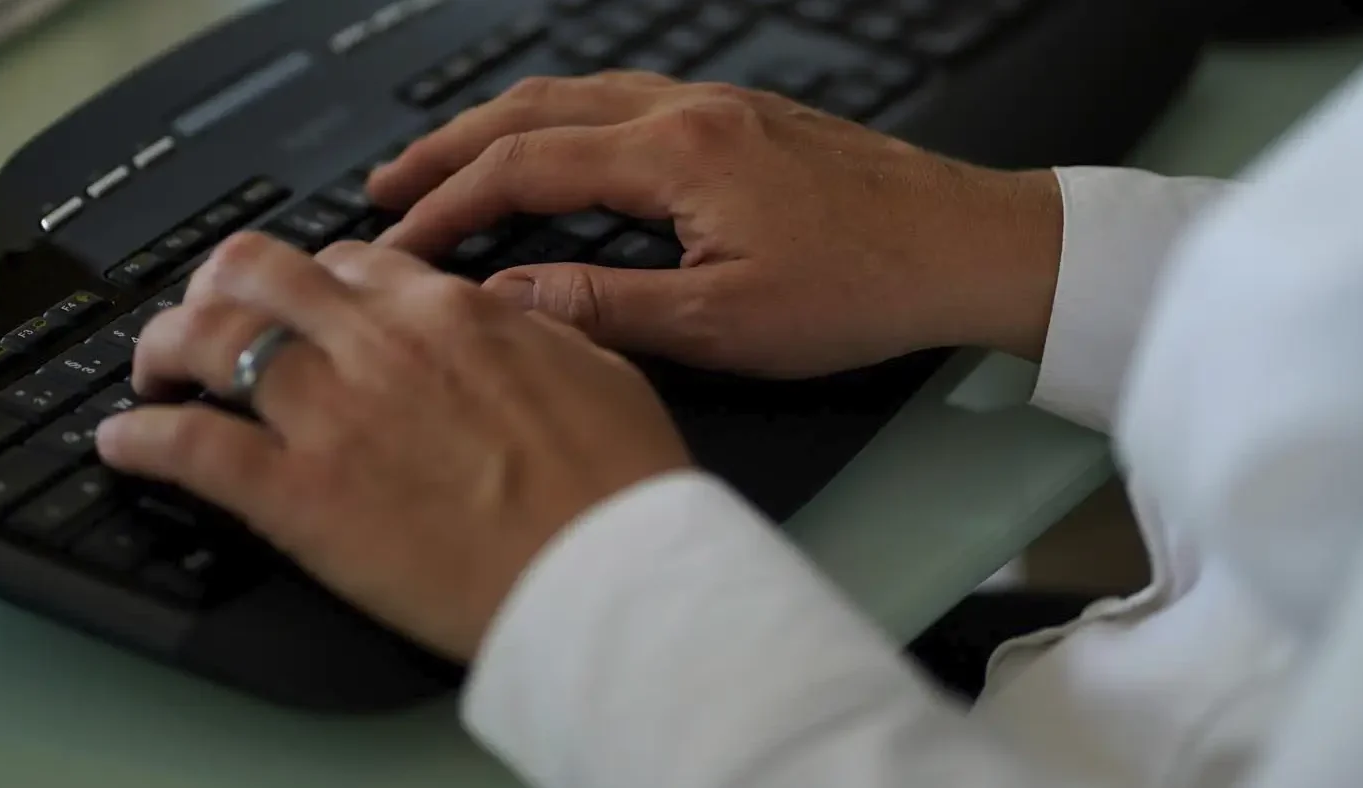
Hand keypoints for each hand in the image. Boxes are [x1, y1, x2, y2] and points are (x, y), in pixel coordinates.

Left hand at [95, 233, 691, 661]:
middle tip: (207, 316)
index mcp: (452, 312)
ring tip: (154, 373)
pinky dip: (142, 440)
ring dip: (165, 348)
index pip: (352, 260)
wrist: (608, 575)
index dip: (315, 277)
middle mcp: (380, 344)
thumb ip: (531, 331)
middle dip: (219, 286)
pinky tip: (124, 444)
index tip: (304, 301)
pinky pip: (189, 447)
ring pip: (207, 339)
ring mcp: (332, 415)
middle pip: (259, 273)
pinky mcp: (298, 495)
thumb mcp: (598, 369)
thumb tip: (505, 317)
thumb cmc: (618, 488)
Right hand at [369, 71, 1064, 377]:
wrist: (973, 247)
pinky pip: (625, 100)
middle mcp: (690, 110)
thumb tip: (510, 302)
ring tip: (451, 164)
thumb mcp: (727, 324)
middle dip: (451, 149)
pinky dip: (566, 123)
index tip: (396, 243)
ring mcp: (720, 106)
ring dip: (504, 128)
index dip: (448, 208)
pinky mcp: (745, 118)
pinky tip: (561, 151)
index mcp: (678, 153)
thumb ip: (608, 309)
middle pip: (536, 111)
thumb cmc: (868, 287)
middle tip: (389, 186)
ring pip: (579, 95)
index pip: (524, 170)